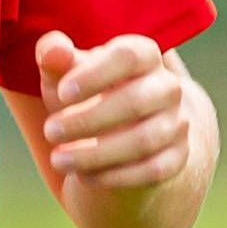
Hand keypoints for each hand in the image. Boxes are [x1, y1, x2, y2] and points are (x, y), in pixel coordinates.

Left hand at [32, 32, 195, 190]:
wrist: (122, 129)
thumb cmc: (88, 92)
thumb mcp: (66, 73)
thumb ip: (54, 56)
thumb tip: (54, 51)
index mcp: (144, 55)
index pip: (128, 56)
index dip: (95, 74)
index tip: (62, 93)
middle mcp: (167, 88)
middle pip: (135, 101)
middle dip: (87, 119)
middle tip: (49, 131)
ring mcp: (176, 124)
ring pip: (143, 141)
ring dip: (96, 153)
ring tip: (58, 159)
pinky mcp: (177, 157)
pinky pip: (152, 170)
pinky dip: (115, 176)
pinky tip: (83, 176)